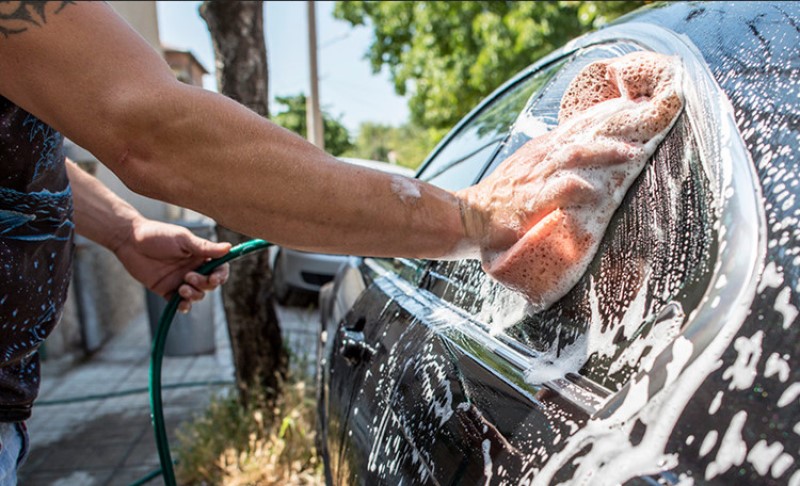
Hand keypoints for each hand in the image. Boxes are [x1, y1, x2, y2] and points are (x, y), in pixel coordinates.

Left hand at [113, 218, 231, 312]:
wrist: (129, 241)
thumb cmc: (157, 234)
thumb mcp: (183, 239)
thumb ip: (205, 247)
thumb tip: (229, 247)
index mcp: (199, 255)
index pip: (219, 268)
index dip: (221, 275)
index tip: (215, 277)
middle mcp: (193, 268)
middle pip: (210, 284)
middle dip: (204, 284)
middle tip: (189, 276)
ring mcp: (180, 280)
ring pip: (197, 295)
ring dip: (194, 295)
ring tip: (182, 287)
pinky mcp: (167, 290)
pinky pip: (180, 303)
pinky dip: (184, 306)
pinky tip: (181, 304)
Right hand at [458, 52, 682, 306]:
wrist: (469, 216)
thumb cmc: (502, 198)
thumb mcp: (529, 169)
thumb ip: (557, 161)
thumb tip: (590, 157)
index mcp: (544, 148)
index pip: (581, 124)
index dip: (612, 115)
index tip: (643, 110)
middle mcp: (542, 157)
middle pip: (584, 134)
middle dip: (616, 129)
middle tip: (650, 126)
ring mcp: (535, 178)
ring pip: (573, 155)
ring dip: (603, 151)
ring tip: (632, 153)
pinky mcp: (528, 202)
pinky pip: (555, 190)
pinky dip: (576, 187)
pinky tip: (595, 189)